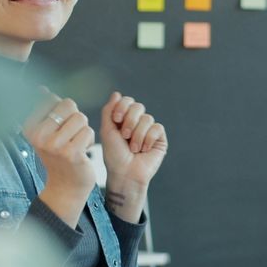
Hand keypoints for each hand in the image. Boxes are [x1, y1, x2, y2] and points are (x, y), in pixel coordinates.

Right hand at [23, 88, 96, 226]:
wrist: (65, 185)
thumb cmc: (58, 154)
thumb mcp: (46, 131)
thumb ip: (45, 109)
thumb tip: (41, 89)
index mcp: (29, 127)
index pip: (52, 99)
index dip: (62, 111)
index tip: (57, 128)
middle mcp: (38, 136)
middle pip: (68, 105)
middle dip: (75, 118)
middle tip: (69, 136)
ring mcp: (54, 145)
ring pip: (81, 118)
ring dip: (83, 130)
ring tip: (75, 144)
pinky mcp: (71, 153)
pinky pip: (88, 132)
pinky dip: (89, 140)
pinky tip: (81, 152)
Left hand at [100, 92, 166, 220]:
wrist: (125, 174)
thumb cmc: (114, 156)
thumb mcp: (107, 131)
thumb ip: (109, 111)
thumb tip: (116, 93)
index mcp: (124, 119)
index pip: (127, 101)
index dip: (122, 107)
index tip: (116, 120)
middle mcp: (137, 123)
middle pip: (138, 106)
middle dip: (130, 120)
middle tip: (124, 136)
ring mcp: (149, 130)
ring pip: (147, 118)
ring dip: (137, 134)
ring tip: (133, 148)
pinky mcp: (160, 139)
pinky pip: (157, 128)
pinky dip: (147, 139)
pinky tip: (143, 150)